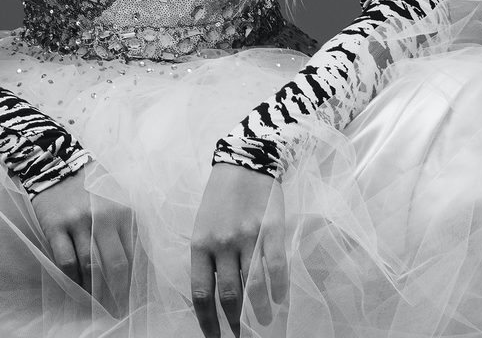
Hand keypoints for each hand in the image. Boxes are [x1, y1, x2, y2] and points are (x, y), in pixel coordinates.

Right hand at [30, 166, 133, 312]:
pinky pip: (66, 261)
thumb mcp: (116, 198)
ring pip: (90, 267)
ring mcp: (78, 222)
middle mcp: (103, 217)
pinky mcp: (56, 226)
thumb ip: (127, 226)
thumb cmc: (90, 184)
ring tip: (96, 302)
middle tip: (115, 309)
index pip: (133, 254)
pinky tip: (75, 284)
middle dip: (117, 293)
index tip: (131, 297)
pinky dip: (72, 278)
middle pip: (115, 265)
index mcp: (123, 210)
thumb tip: (136, 261)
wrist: (57, 163)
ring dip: (94, 289)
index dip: (133, 280)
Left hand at [190, 163, 288, 337]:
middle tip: (242, 336)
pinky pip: (277, 267)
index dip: (208, 322)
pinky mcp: (271, 229)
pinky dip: (280, 288)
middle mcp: (223, 243)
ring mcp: (248, 236)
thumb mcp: (203, 225)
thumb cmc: (220, 197)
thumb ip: (207, 257)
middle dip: (236, 323)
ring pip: (255, 286)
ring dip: (260, 312)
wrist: (245, 161)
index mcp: (200, 244)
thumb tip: (212, 296)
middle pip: (230, 295)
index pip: (201, 293)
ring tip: (265, 324)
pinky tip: (281, 299)